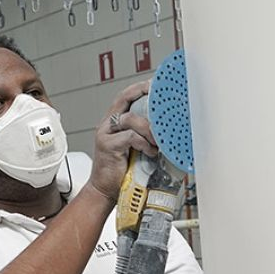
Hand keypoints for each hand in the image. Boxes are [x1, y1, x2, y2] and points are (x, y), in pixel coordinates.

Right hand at [87, 81, 158, 200]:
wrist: (105, 190)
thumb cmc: (122, 170)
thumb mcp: (134, 147)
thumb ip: (144, 135)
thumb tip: (168, 128)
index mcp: (113, 122)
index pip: (126, 96)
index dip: (140, 87)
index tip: (155, 83)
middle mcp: (107, 124)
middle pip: (124, 98)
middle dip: (142, 92)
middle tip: (158, 93)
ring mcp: (105, 134)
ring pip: (130, 118)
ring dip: (148, 128)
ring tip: (157, 141)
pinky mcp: (107, 146)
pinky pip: (130, 137)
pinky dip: (143, 143)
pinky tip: (150, 152)